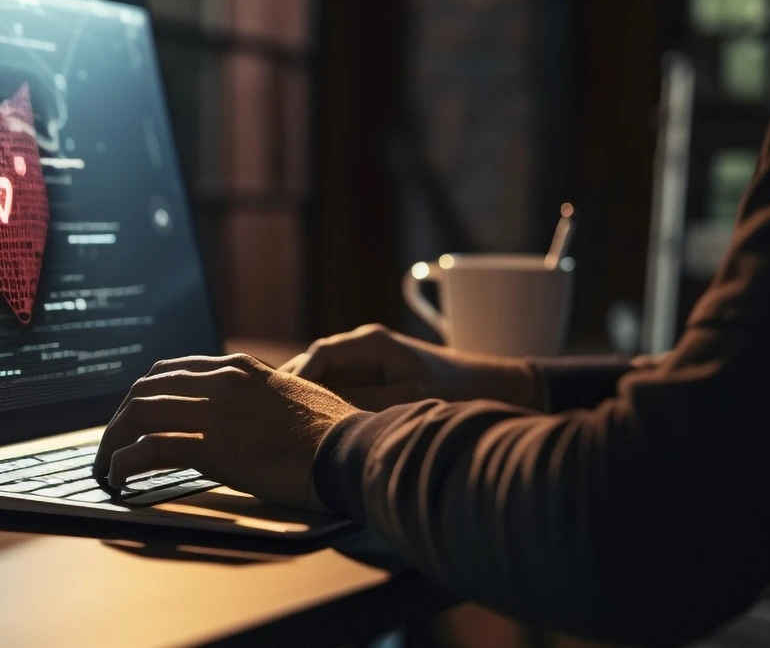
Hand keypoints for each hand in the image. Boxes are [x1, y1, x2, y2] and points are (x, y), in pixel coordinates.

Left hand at [93, 353, 360, 510]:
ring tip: (107, 466)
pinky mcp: (215, 446)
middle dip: (120, 418)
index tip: (134, 417)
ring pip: (141, 414)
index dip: (144, 394)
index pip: (171, 370)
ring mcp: (217, 410)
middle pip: (147, 389)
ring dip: (114, 441)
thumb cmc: (334, 433)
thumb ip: (262, 398)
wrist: (354, 449)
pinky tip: (119, 478)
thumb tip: (249, 415)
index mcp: (240, 368)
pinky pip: (152, 449)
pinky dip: (126, 463)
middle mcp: (223, 380)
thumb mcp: (293, 397)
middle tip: (111, 446)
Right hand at [280, 324, 540, 410]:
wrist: (496, 387)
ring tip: (284, 426)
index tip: (283, 404)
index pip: (319, 354)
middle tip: (272, 418)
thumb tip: (326, 419)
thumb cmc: (458, 390)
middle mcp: (364, 347)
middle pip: (314, 364)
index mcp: (371, 342)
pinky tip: (312, 428)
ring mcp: (367, 363)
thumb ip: (365, 405)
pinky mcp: (373, 380)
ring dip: (308, 399)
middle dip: (294, 389)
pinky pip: (339, 390)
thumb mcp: (409, 400)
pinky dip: (325, 405)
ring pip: (324, 378)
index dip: (297, 378)